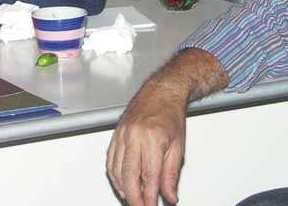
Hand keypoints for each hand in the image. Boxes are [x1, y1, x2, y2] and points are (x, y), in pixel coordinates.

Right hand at [107, 81, 187, 205]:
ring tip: (131, 199)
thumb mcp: (178, 146)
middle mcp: (134, 135)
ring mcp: (122, 133)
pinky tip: (121, 184)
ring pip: (116, 169)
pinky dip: (114, 175)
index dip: (149, 196)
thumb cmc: (170, 115)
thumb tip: (169, 196)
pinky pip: (110, 159)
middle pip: (129, 175)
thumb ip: (172, 174)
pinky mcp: (116, 133)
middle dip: (134, 197)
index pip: (149, 176)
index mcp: (152, 138)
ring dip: (122, 188)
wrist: (162, 92)